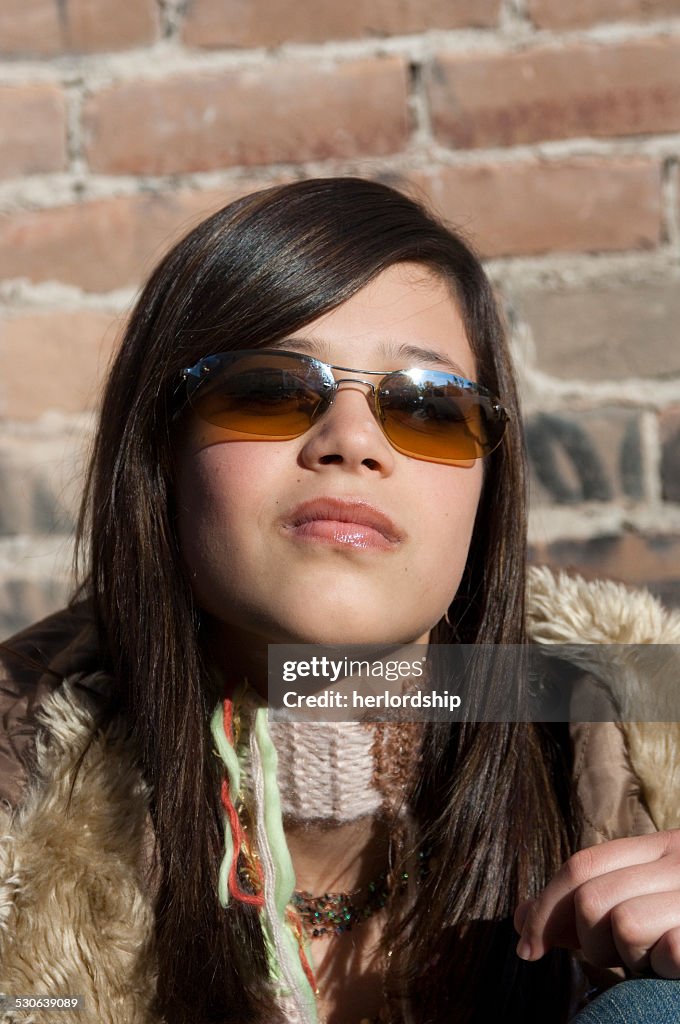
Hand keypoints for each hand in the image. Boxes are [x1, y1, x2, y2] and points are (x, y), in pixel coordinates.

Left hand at [514, 830, 679, 976]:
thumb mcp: (644, 896)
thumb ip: (589, 900)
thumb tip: (521, 918)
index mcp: (661, 845)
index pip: (582, 864)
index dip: (546, 906)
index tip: (529, 945)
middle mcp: (678, 863)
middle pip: (591, 899)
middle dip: (589, 939)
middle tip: (617, 954)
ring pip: (624, 925)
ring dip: (630, 956)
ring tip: (652, 956)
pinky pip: (668, 950)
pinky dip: (662, 966)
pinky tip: (672, 964)